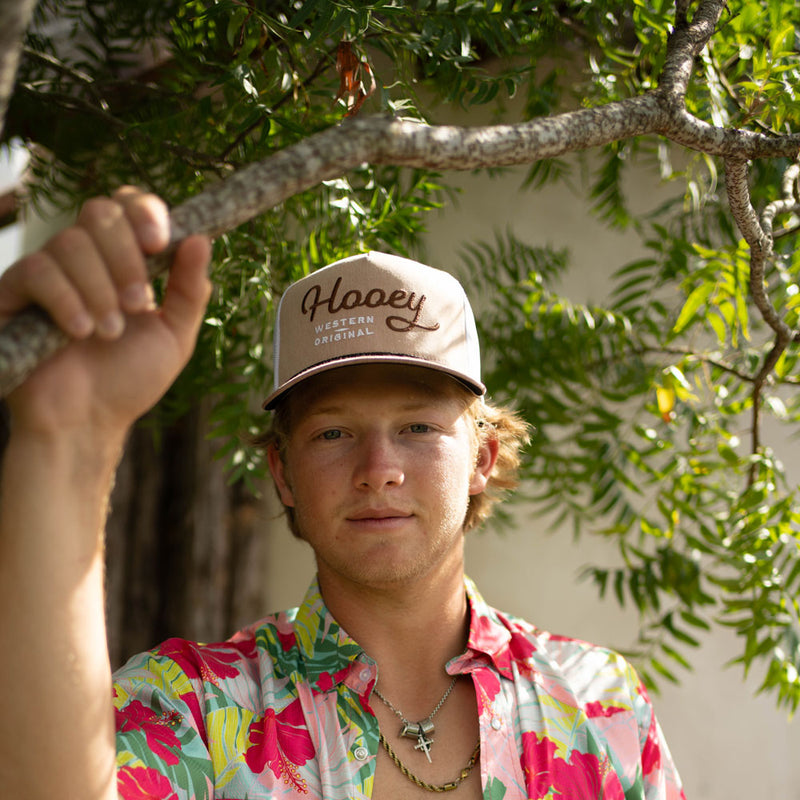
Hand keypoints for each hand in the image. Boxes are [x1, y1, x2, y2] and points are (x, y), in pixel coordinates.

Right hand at [0, 187, 211, 436]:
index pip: (127, 205)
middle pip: (99, 212)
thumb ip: (191, 289)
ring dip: (99, 290)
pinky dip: (66, 300)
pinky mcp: (13, 292)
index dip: (144, 212)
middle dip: (126, 258)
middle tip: (138, 304)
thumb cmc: (130, 380)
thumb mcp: (175, 335)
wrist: (89, 422)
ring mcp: (47, 272)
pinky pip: (36, 270)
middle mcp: (84, 258)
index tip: (160, 244)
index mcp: (123, 260)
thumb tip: (202, 238)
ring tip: (108, 334)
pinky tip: (79, 332)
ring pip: (70, 243)